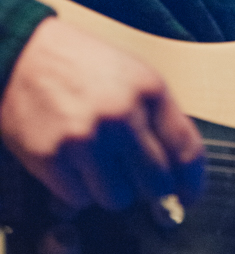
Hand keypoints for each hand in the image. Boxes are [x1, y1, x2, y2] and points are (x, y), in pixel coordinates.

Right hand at [0, 17, 204, 210]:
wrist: (24, 54)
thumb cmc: (82, 65)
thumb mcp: (132, 73)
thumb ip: (157, 114)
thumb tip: (178, 165)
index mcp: (149, 90)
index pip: (187, 149)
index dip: (192, 182)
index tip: (188, 196)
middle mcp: (122, 115)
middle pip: (156, 183)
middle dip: (149, 190)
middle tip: (135, 180)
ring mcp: (86, 139)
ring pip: (117, 199)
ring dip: (109, 190)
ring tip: (95, 162)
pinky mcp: (52, 158)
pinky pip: (78, 200)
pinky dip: (76, 190)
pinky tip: (70, 161)